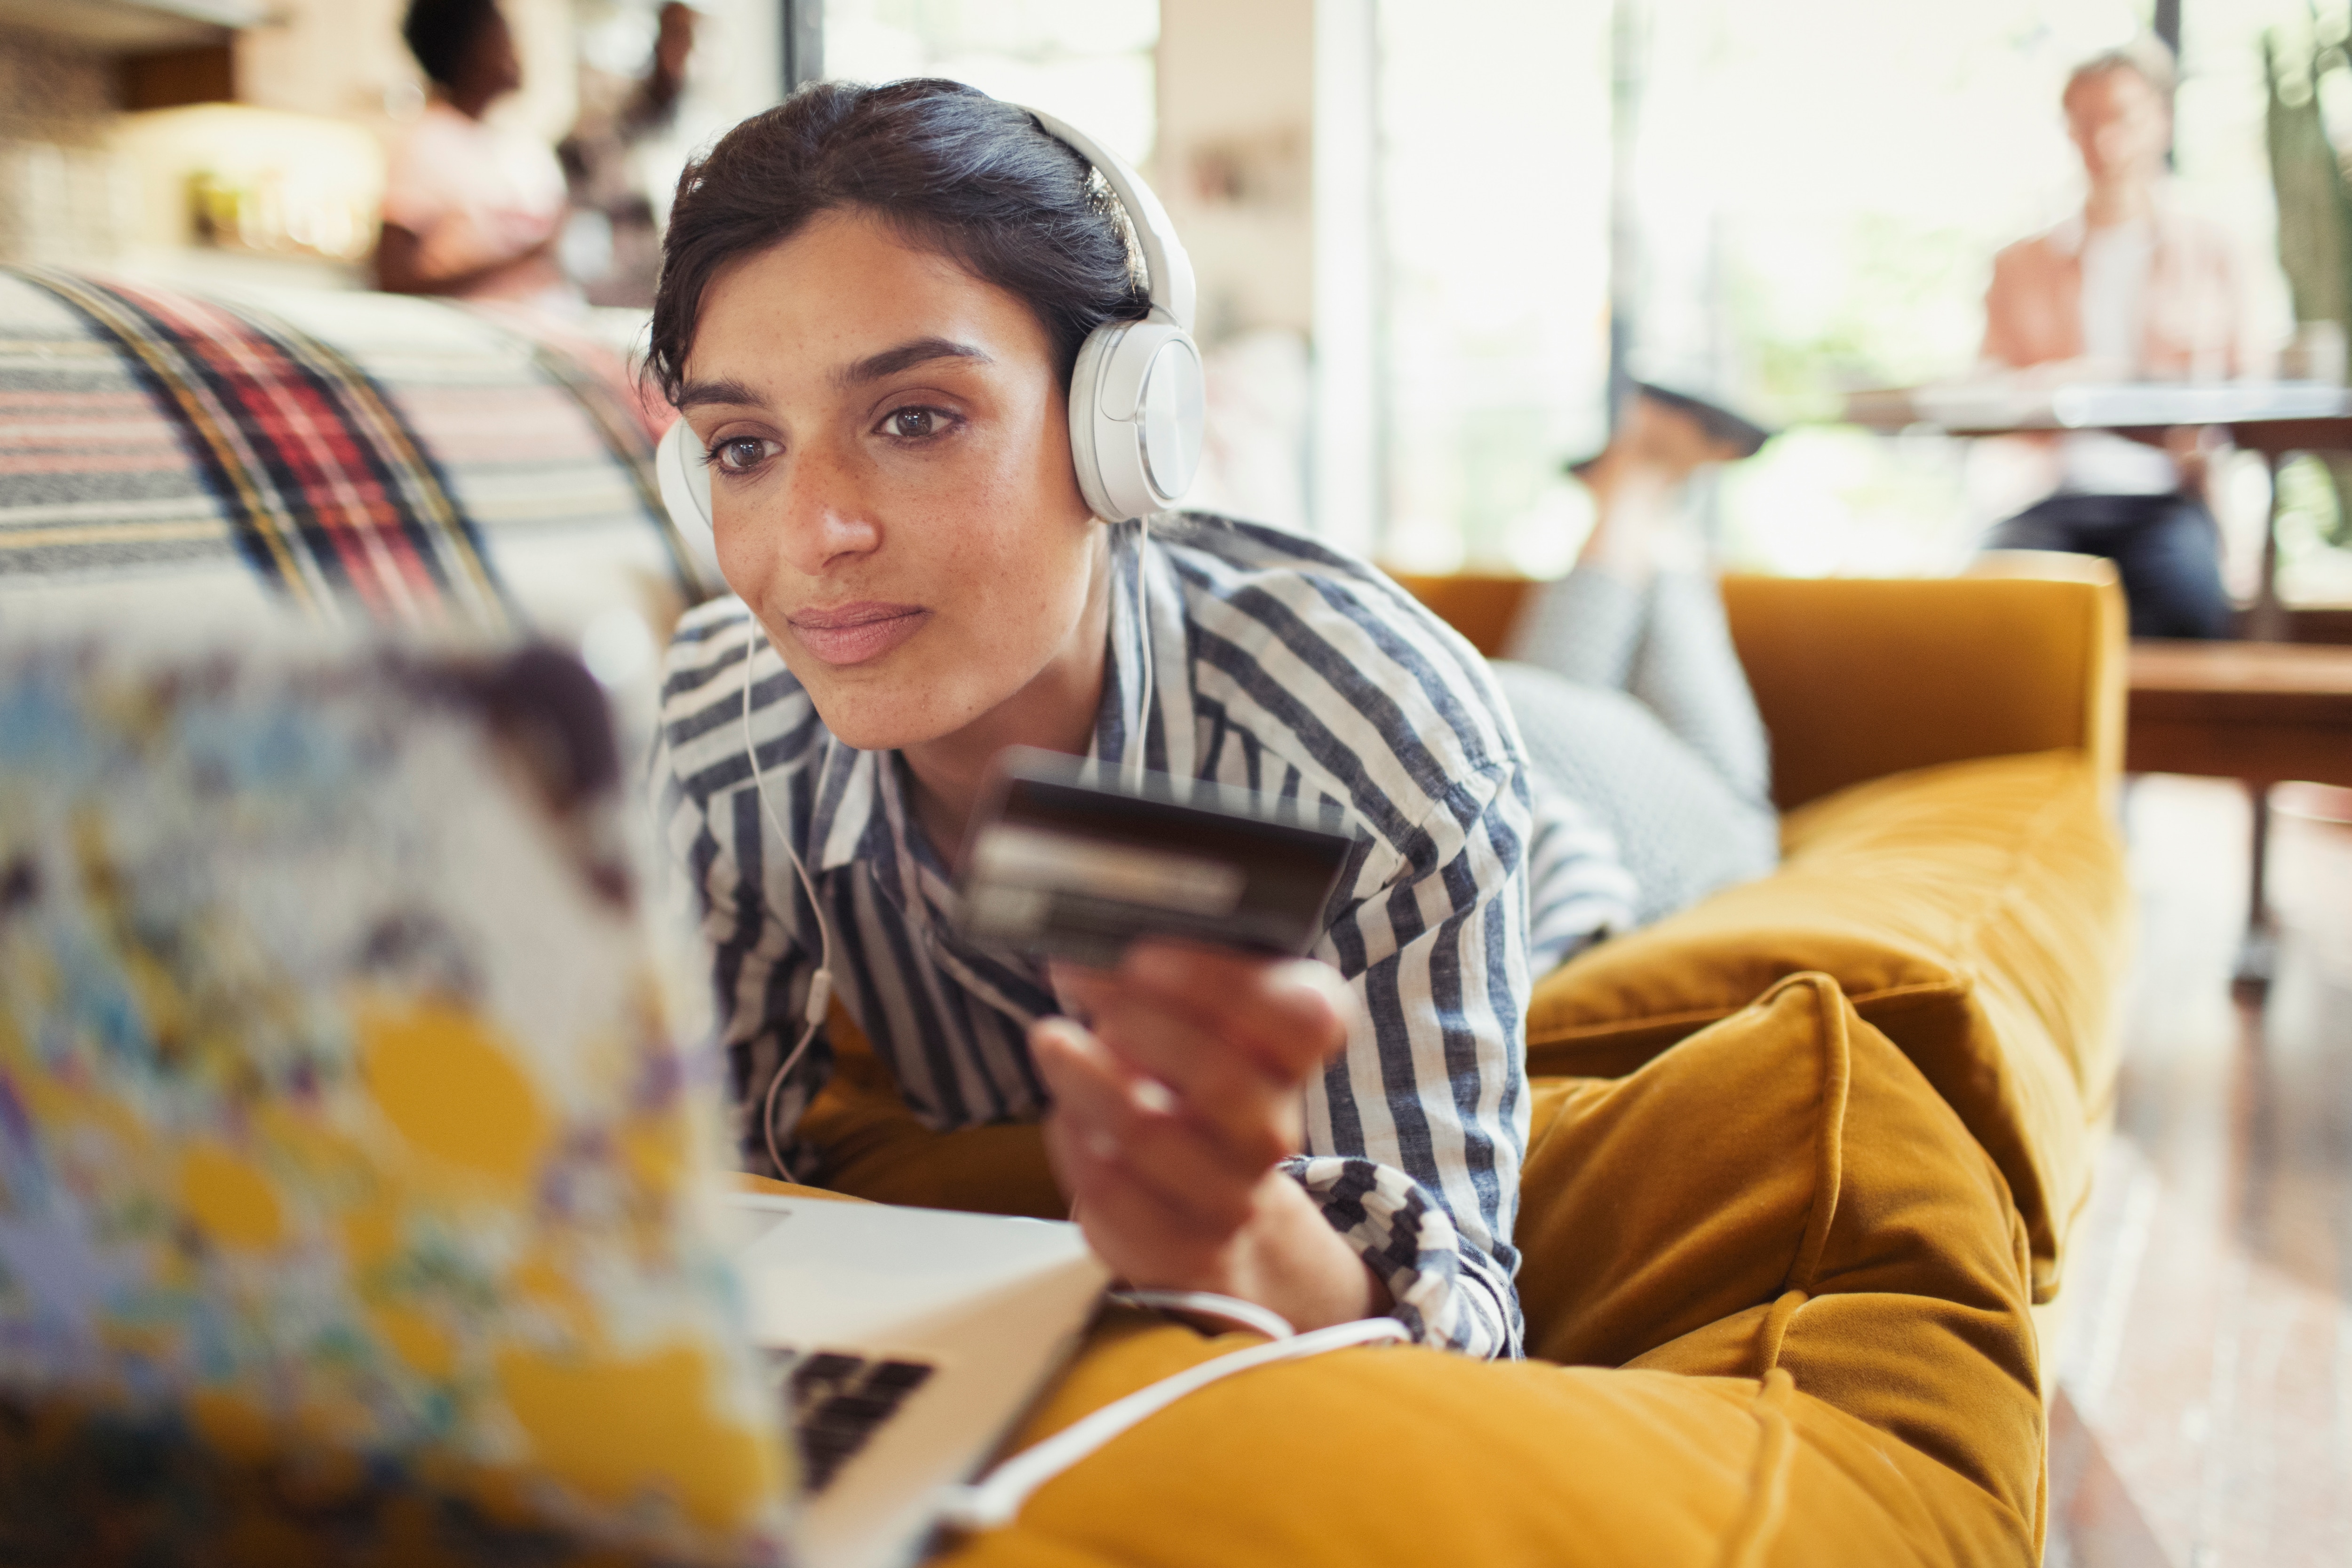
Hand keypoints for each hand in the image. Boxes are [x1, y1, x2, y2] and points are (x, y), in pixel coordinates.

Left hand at [1030, 941, 1386, 1332]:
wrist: (1209, 1214)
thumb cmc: (1188, 1091)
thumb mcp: (1197, 1026)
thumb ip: (1170, 982)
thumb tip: (1098, 935)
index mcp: (1292, 1058)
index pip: (1304, 1019)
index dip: (1223, 985)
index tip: (1144, 956)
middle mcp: (1273, 1128)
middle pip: (1222, 1075)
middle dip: (1137, 1019)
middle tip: (1077, 979)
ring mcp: (1230, 1194)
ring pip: (1154, 1132)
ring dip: (1088, 1078)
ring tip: (1050, 1041)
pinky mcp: (1178, 1243)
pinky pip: (1114, 1190)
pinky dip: (1076, 1142)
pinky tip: (1068, 1116)